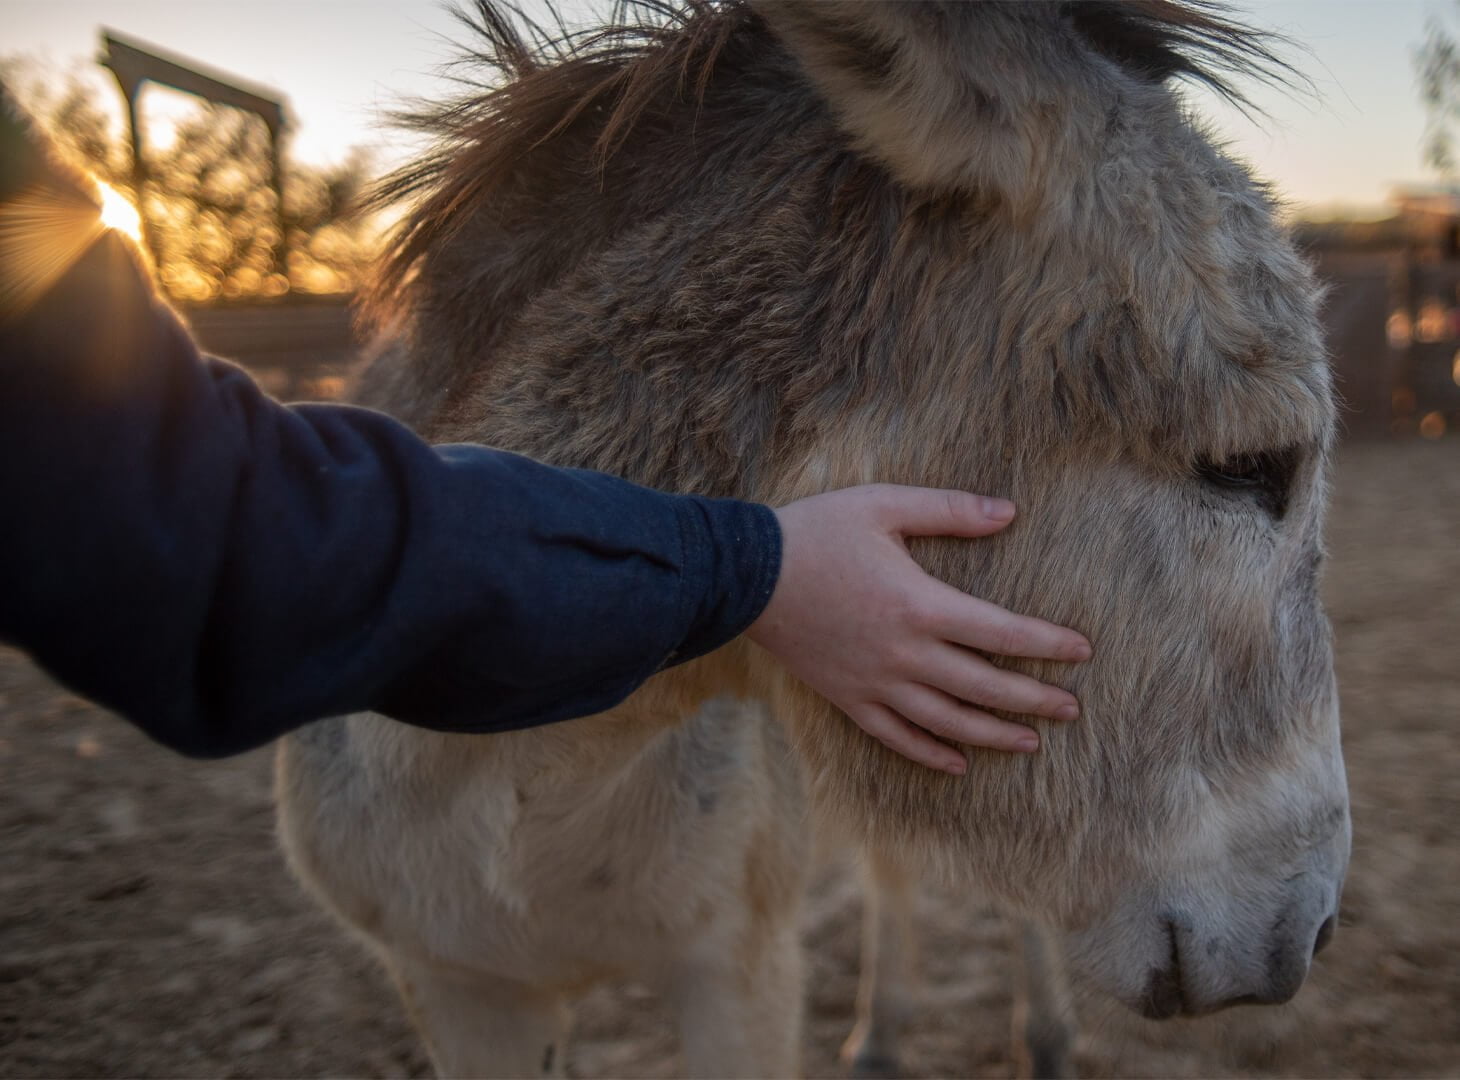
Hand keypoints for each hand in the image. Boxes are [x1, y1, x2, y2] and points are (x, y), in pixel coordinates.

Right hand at [745, 485, 1090, 774]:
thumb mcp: (884, 504)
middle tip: (1071, 708)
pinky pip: (896, 736)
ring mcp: (876, 683)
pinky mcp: (848, 697)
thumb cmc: (817, 533)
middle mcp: (904, 654)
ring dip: (993, 734)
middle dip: (1034, 699)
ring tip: (1030, 742)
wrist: (746, 575)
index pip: (1001, 632)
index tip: (1081, 652)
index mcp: (920, 605)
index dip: (1046, 644)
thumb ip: (949, 510)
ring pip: (947, 721)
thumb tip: (1008, 511)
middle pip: (983, 687)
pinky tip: (957, 762)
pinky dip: (930, 753)